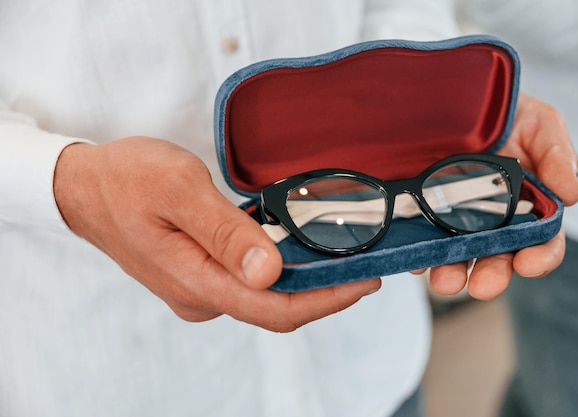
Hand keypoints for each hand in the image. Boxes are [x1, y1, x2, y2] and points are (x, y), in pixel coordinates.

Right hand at [53, 137, 379, 330]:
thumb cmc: (126, 180)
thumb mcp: (179, 190)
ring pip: (265, 298)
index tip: (365, 280)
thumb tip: (269, 273)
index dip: (327, 300)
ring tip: (342, 258)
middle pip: (276, 308)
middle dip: (325, 293)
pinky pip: (249, 284)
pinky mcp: (198, 277)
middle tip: (365, 266)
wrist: (84, 187)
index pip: (275, 308)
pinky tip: (300, 251)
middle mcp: (200, 296)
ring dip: (305, 282)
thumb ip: (225, 233)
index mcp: (196, 280)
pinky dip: (281, 272)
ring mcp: (199, 289)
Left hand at [425, 93, 577, 299]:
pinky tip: (415, 257)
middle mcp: (495, 220)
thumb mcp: (540, 125)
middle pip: (498, 257)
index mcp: (530, 207)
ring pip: (458, 255)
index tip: (528, 265)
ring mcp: (457, 219)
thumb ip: (558, 155)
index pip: (542, 242)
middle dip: (492, 275)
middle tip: (481, 286)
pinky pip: (421, 239)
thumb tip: (572, 195)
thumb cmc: (508, 113)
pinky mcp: (424, 212)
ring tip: (443, 281)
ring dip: (453, 272)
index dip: (540, 257)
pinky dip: (419, 251)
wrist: (460, 97)